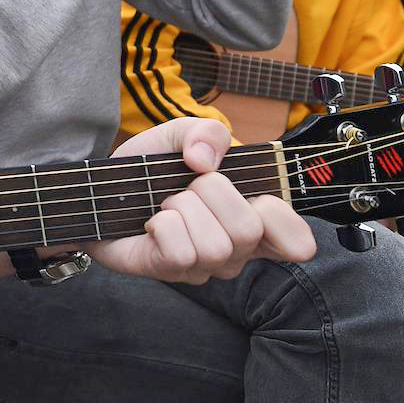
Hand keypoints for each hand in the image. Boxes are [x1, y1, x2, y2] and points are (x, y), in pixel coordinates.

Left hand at [78, 118, 315, 283]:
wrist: (105, 185)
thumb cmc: (153, 167)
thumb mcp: (183, 134)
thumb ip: (207, 131)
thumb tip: (205, 158)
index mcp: (255, 217)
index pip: (298, 243)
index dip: (280, 217)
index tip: (252, 193)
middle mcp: (237, 249)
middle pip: (248, 230)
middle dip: (210, 193)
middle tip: (188, 187)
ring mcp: (206, 266)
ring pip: (214, 245)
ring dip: (181, 209)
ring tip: (168, 204)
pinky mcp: (172, 271)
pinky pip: (181, 253)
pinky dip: (161, 226)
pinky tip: (153, 223)